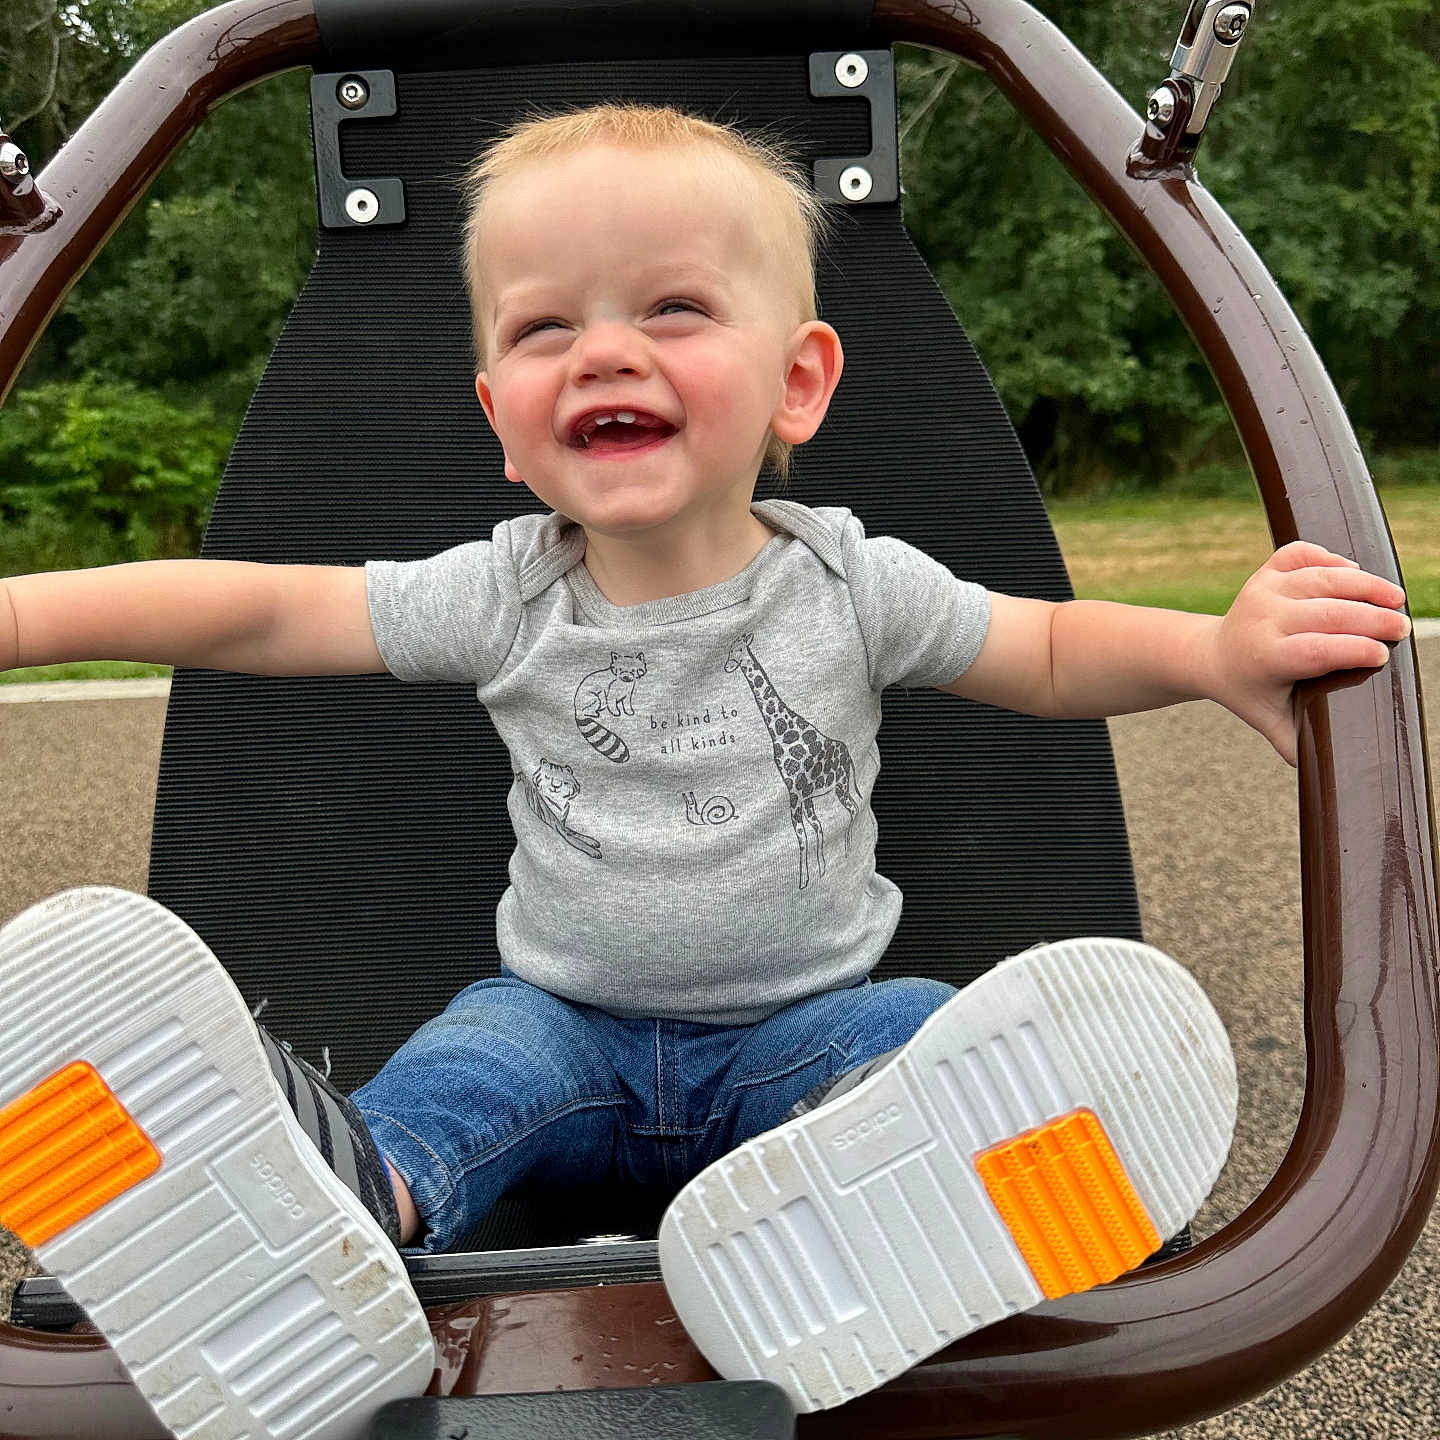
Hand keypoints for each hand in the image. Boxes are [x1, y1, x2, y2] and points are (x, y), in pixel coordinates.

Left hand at [1209, 541, 1410, 765]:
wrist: (1211, 655)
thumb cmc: (1250, 691)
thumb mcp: (1270, 719)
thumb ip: (1297, 742)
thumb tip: (1326, 775)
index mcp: (1264, 657)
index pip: (1314, 649)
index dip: (1352, 650)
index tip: (1383, 656)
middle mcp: (1261, 618)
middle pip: (1325, 612)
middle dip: (1370, 618)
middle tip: (1402, 628)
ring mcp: (1262, 590)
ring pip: (1319, 578)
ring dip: (1363, 584)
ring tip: (1395, 599)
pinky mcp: (1265, 572)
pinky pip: (1300, 553)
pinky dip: (1329, 557)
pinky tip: (1354, 572)